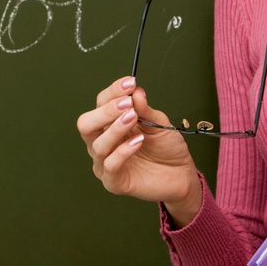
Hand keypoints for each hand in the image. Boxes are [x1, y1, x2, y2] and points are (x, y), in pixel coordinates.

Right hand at [77, 76, 199, 207]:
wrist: (180, 174)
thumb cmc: (166, 147)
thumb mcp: (158, 123)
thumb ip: (145, 109)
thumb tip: (135, 91)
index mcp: (109, 124)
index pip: (100, 103)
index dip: (113, 92)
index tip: (130, 83)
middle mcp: (102, 142)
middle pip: (86, 124)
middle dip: (105, 111)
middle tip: (127, 104)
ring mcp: (105, 163)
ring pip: (97, 144)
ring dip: (116, 128)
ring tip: (134, 118)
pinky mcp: (114, 182)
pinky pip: (110, 165)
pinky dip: (123, 151)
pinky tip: (138, 141)